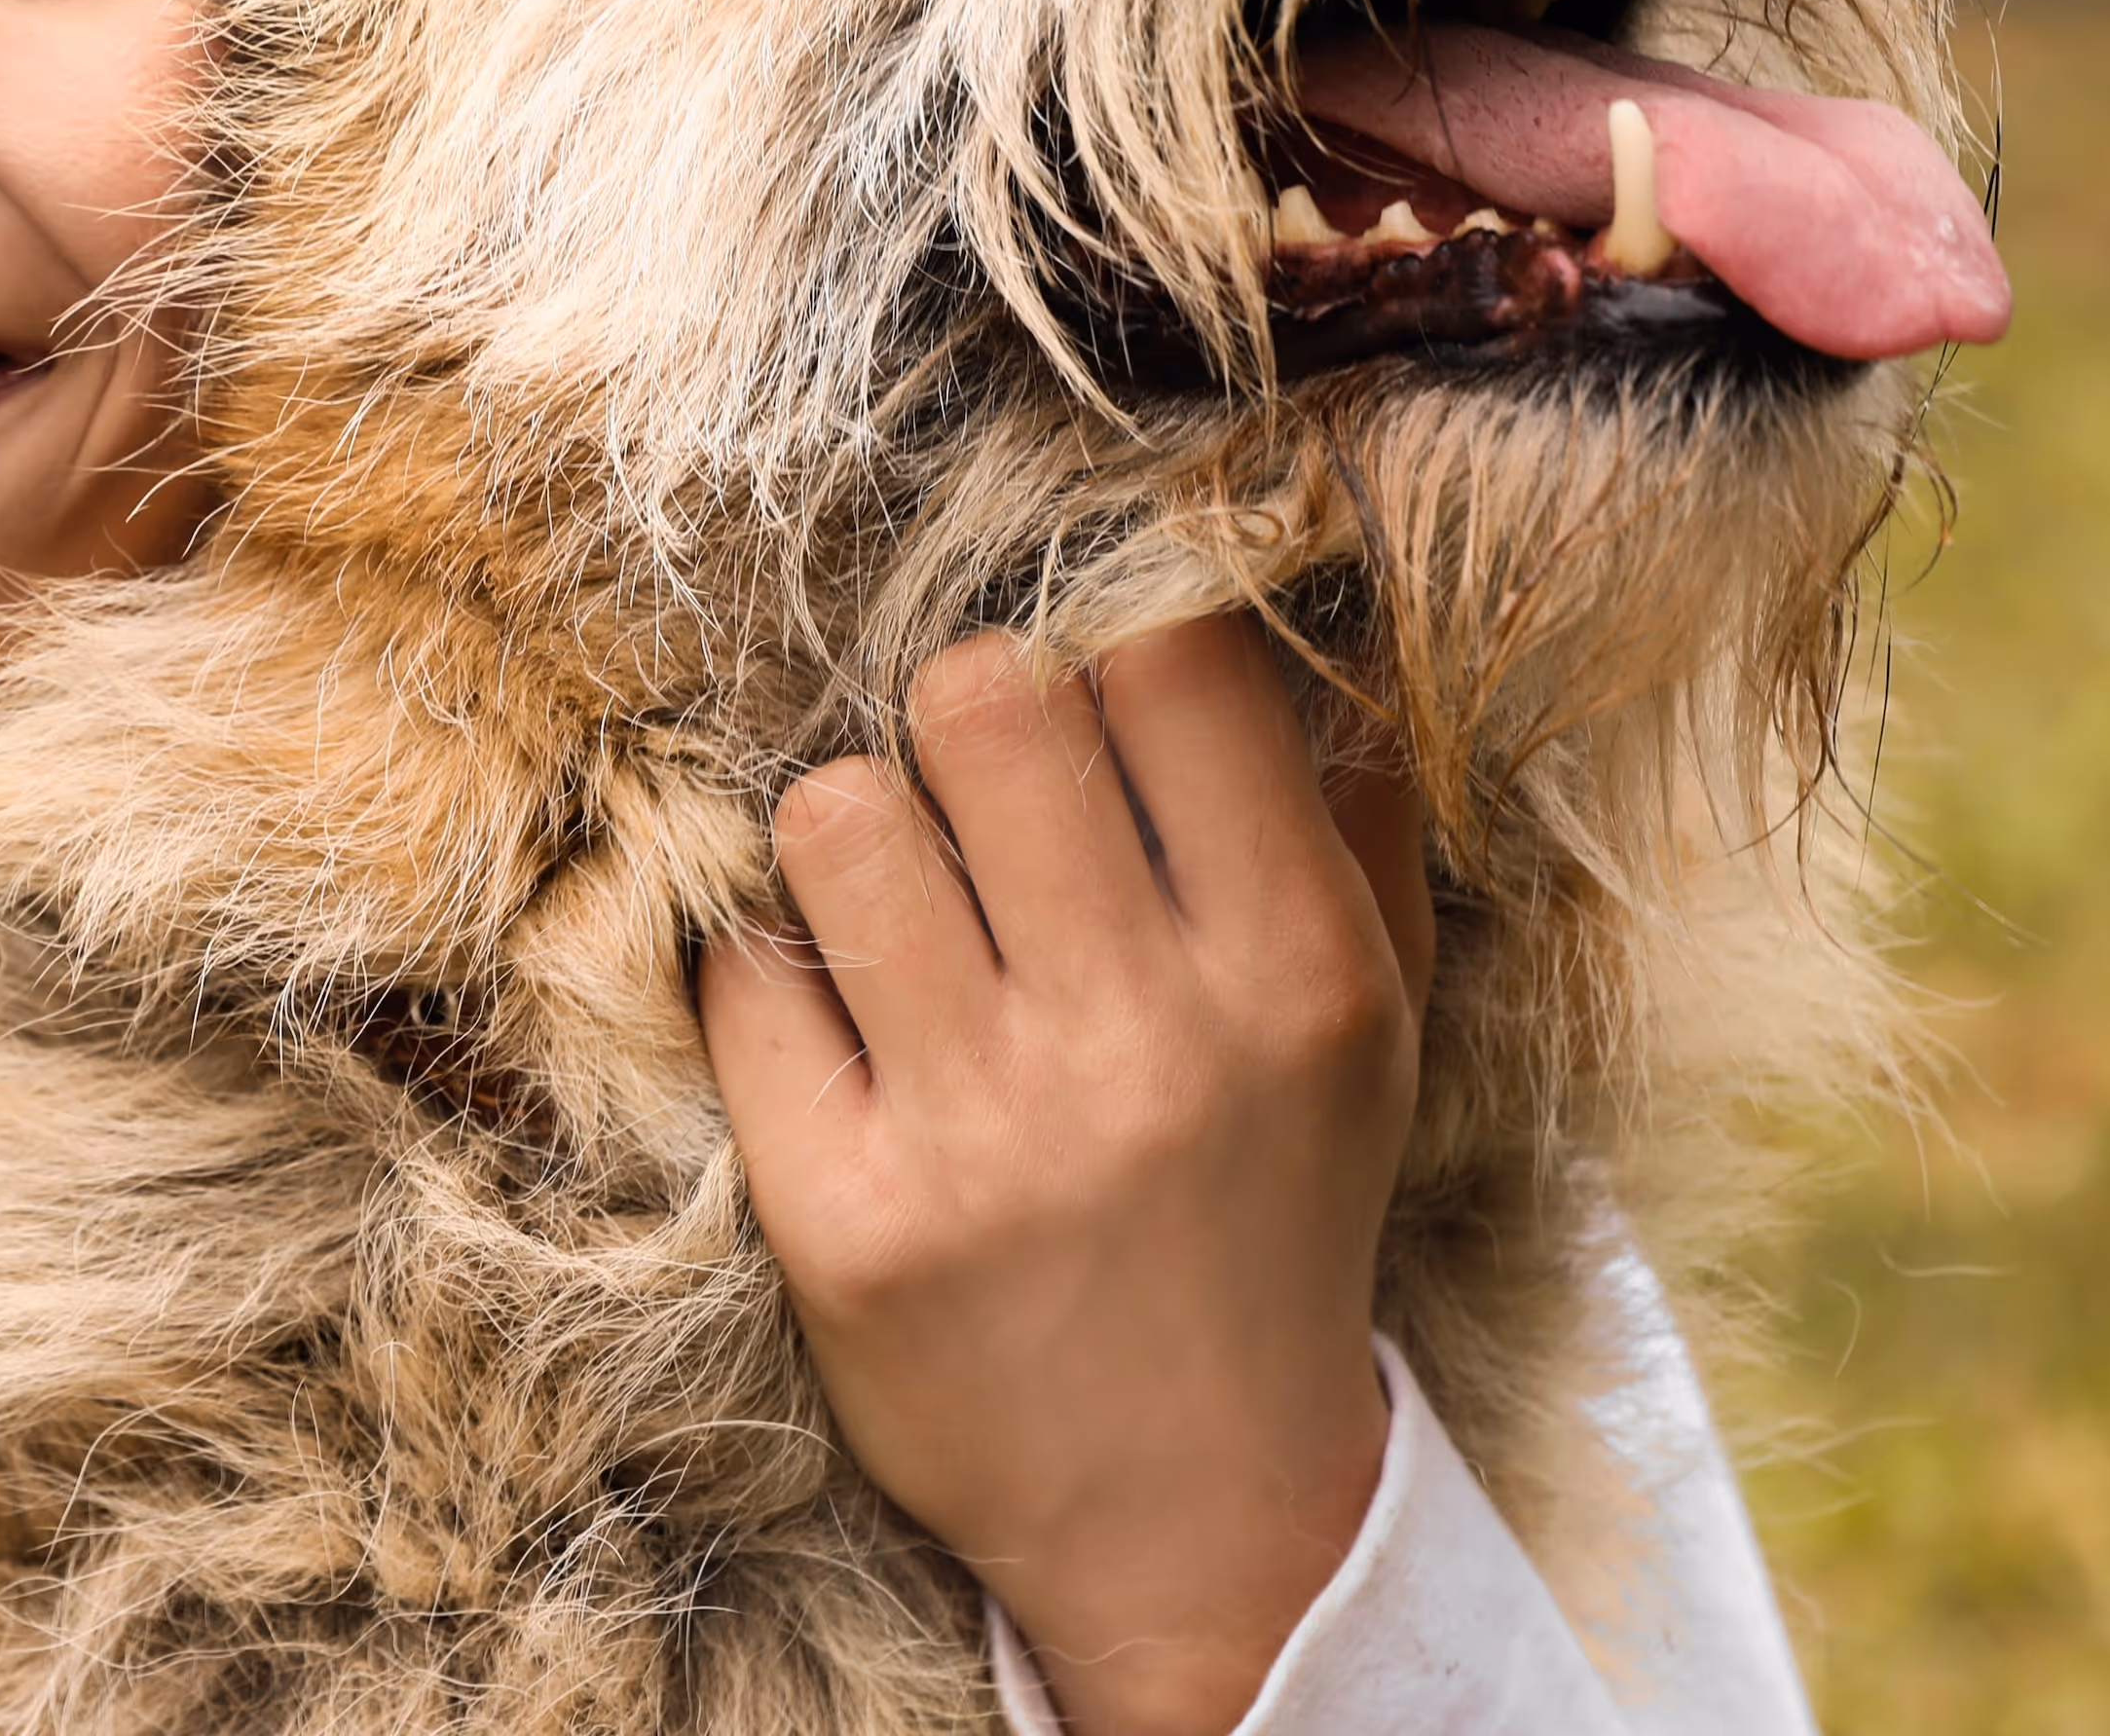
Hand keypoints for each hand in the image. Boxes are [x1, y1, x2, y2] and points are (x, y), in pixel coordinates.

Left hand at [696, 613, 1436, 1735]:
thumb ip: (1352, 805)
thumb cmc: (1271, 1207)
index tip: (1091, 690)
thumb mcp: (1372, 1019)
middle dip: (959, 715)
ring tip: (896, 904)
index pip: (1168, 661)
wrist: (1199, 1514)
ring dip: (850, 831)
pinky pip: (737, 975)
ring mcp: (985, 1134)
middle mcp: (1145, 1040)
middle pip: (979, 699)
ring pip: (833, 814)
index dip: (1108, 637)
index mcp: (1295, 969)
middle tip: (973, 793)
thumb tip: (1288, 595)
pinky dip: (766, 970)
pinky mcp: (841, 1219)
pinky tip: (831, 1017)